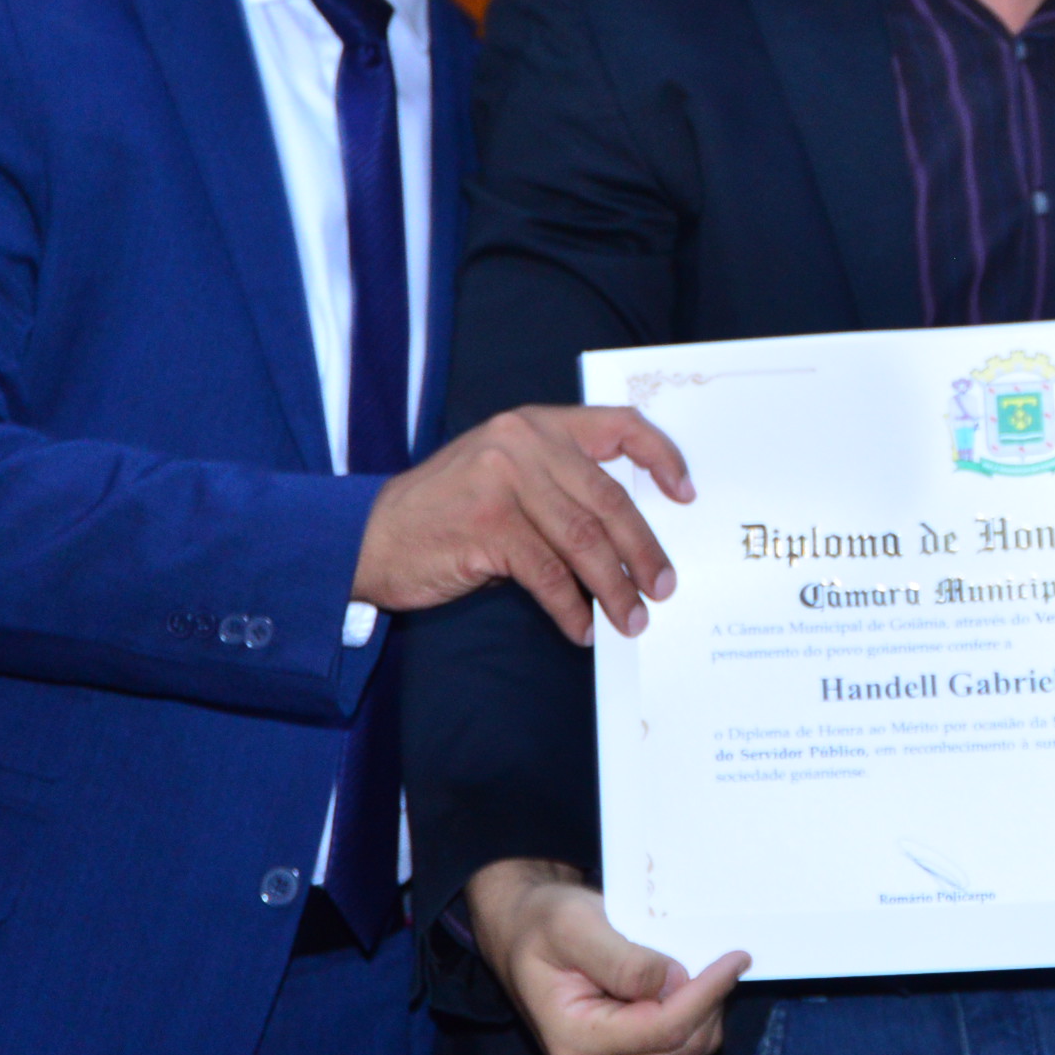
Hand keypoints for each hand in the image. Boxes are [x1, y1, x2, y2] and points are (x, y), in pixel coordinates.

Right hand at [352, 405, 692, 638]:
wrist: (368, 536)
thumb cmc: (445, 513)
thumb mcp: (505, 477)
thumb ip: (559, 487)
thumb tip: (627, 538)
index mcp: (536, 424)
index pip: (618, 426)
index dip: (661, 457)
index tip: (686, 495)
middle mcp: (523, 441)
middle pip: (608, 498)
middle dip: (643, 550)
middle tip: (663, 587)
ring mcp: (504, 479)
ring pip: (584, 540)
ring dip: (614, 588)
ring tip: (631, 620)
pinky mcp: (487, 524)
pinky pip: (548, 574)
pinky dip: (570, 607)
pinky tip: (581, 629)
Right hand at [467, 859, 749, 1054]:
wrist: (522, 934)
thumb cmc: (544, 924)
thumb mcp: (575, 924)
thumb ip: (625, 959)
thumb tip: (676, 982)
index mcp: (573, 1041)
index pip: (665, 1028)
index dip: (707, 993)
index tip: (736, 957)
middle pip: (682, 1045)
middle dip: (709, 1000)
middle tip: (717, 955)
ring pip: (687, 1052)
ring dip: (702, 1009)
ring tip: (692, 967)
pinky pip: (678, 1052)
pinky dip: (691, 1018)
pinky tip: (680, 987)